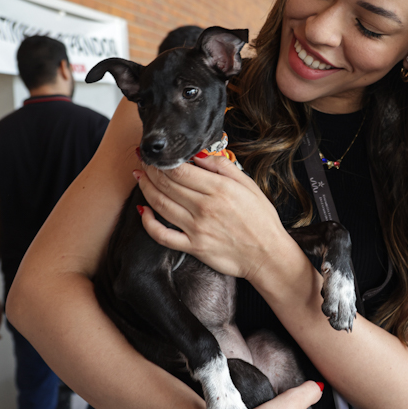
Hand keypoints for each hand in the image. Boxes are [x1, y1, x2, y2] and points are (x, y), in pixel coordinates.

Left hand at [135, 155, 291, 280]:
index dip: (162, 161)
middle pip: (166, 184)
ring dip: (145, 189)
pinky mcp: (193, 247)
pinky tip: (144, 211)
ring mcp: (196, 228)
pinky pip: (162, 235)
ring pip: (160, 204)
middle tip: (144, 163)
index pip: (180, 170)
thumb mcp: (249, 184)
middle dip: (150, 170)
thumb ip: (223, 166)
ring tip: (140, 178)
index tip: (156, 155)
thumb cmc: (261, 220)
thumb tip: (199, 154)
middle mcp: (204, 207)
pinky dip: (148, 222)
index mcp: (219, 189)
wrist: (268, 254)